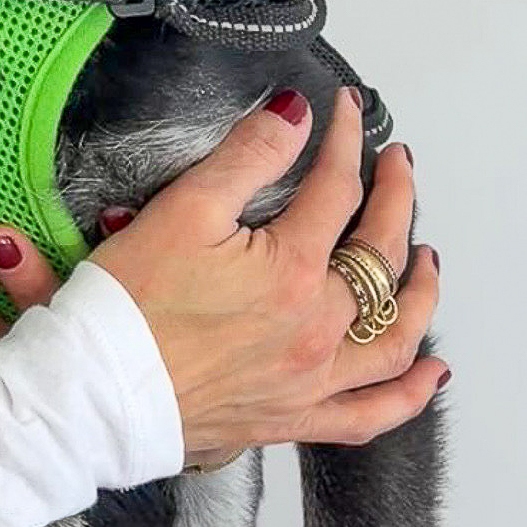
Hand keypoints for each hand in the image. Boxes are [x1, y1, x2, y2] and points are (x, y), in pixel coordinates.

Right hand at [0, 87, 447, 464]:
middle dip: (396, 200)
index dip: (341, 140)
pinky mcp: (294, 416)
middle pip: (380, 256)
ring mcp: (311, 378)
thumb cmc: (129, 305)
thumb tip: (293, 114)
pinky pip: (370, 413)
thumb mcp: (183, 209)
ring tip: (427, 258)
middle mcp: (317, 328)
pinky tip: (429, 372)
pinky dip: (409, 395)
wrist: (97, 392)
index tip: (341, 110)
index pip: (335, 189)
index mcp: (292, 269)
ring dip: (420, 291)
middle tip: (398, 164)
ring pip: (393, 335)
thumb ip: (247, 156)